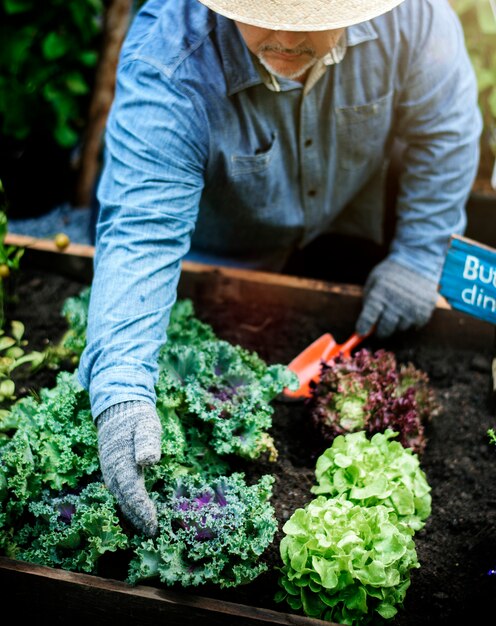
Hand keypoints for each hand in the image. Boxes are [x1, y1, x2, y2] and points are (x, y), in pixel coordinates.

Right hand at [97, 400, 161, 536]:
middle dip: (138, 518)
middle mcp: (113, 471)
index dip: (142, 510)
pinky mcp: (113, 470)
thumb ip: (147, 442)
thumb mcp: (146, 425)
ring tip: (146, 528)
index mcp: (122, 462)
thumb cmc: (136, 417)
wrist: (117, 408)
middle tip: (152, 534)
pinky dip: (128, 504)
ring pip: (121, 499)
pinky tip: (137, 511)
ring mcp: (111, 471)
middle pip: (125, 501)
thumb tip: (149, 460)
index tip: (153, 525)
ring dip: (132, 514)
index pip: (132, 493)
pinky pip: (119, 492)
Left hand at [356, 258, 438, 338]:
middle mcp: (395, 302)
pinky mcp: (424, 310)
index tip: (361, 332)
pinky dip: (410, 320)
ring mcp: (411, 308)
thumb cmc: (391, 272)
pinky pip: (414, 325)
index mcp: (380, 294)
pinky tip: (409, 308)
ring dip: (397, 323)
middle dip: (380, 331)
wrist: (417, 261)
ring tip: (398, 309)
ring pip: (400, 328)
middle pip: (385, 329)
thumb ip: (369, 301)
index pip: (369, 318)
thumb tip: (366, 323)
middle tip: (380, 328)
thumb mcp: (374, 281)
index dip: (363, 327)